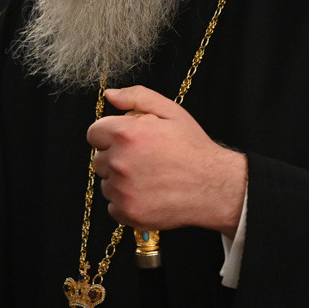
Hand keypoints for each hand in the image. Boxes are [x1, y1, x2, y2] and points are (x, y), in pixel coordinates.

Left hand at [86, 85, 246, 234]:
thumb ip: (137, 97)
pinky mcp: (128, 213)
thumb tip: (109, 94)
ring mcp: (122, 191)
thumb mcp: (170, 112)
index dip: (110, 135)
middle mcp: (119, 162)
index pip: (94, 133)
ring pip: (106, 183)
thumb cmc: (193, 148)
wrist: (214, 186)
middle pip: (99, 159)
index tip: (126, 141)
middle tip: (143, 160)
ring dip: (120, 181)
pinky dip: (125, 202)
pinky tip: (147, 194)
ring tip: (148, 177)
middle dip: (115, 157)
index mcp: (126, 134)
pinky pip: (112, 206)